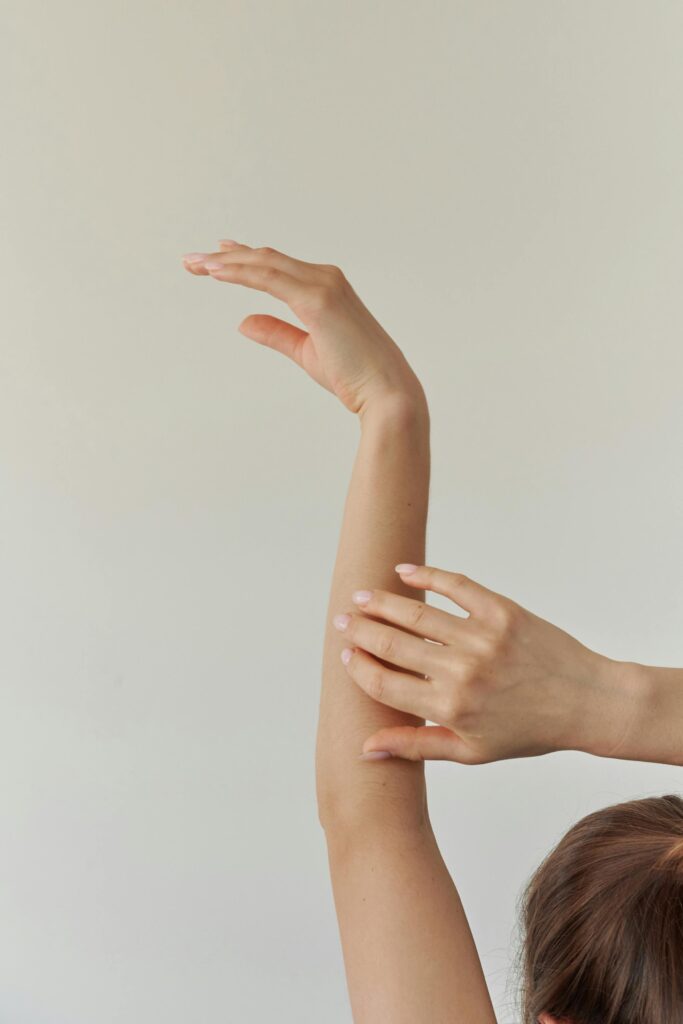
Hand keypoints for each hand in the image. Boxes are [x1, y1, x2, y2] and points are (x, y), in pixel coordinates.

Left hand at [182, 239, 422, 414]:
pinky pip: (269, 279)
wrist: (384, 392)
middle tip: (190, 260)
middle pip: (265, 259)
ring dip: (225, 262)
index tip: (214, 258)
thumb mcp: (305, 351)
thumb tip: (243, 322)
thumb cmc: (353, 376)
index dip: (242, 259)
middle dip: (225, 257)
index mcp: (325, 288)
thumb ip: (276, 333)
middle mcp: (325, 278)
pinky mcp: (318, 300)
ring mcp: (323, 285)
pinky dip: (241, 273)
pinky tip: (216, 273)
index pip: (275, 266)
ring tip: (194, 264)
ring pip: (264, 264)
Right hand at [333, 563, 636, 763]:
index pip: (384, 683)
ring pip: (417, 613)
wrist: (586, 702)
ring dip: (382, 602)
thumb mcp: (471, 751)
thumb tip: (365, 749)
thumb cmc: (528, 731)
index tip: (345, 655)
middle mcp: (462, 672)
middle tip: (342, 621)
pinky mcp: (502, 611)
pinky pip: (456, 586)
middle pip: (392, 645)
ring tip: (361, 597)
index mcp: (450, 709)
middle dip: (360, 631)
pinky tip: (404, 572)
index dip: (358, 667)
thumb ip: (416, 745)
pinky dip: (427, 575)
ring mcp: (482, 638)